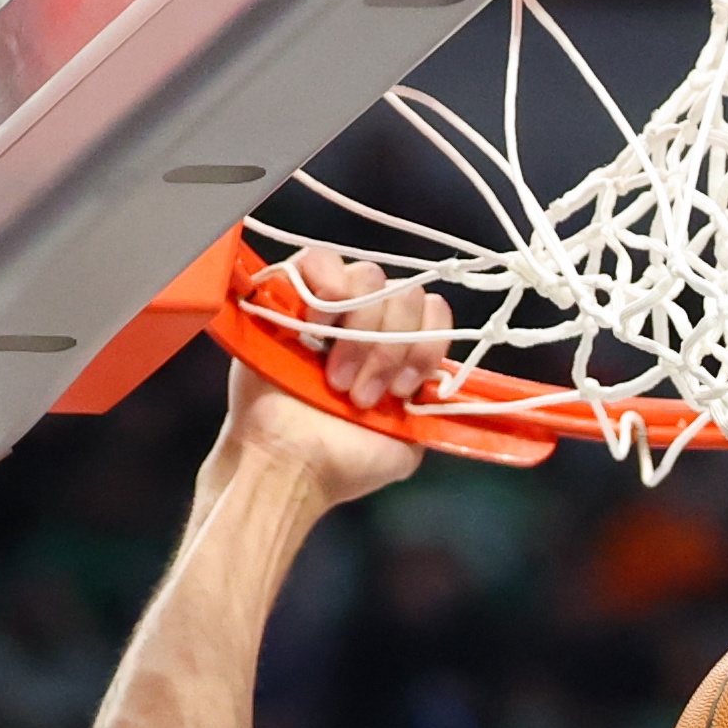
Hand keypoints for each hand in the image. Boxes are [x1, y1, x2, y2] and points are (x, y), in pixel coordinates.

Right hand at [217, 250, 444, 509]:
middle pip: (405, 294)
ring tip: (334, 377)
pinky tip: (317, 328)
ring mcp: (326, 307)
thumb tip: (441, 381)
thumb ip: (428, 407)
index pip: (433, 312)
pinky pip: (318, 258)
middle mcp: (364, 323)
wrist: (288, 469)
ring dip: (360, 331)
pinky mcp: (286, 296)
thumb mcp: (405, 444)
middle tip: (361, 394)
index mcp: (394, 350)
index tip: (402, 391)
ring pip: (369, 277)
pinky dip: (327, 287)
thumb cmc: (340, 463)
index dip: (426, 345)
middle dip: (390, 347)